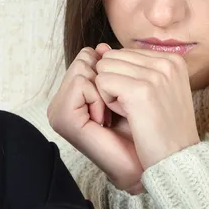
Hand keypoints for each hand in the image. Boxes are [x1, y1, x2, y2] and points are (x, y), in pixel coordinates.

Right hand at [47, 45, 144, 193]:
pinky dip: (102, 96)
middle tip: (118, 108)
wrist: (151, 162)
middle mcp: (60, 102)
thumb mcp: (129, 91)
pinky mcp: (62, 118)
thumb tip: (102, 45)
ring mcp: (58, 111)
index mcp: (72, 96)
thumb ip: (113, 69)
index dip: (114, 71)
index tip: (123, 99)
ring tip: (112, 115)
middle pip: (85, 58)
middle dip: (110, 77)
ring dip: (108, 88)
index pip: (88, 56)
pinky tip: (106, 120)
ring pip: (83, 67)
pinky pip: (83, 82)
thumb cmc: (145, 128)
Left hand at [95, 46, 199, 170]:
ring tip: (132, 111)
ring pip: (105, 68)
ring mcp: (155, 75)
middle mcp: (167, 61)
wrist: (178, 158)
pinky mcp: (140, 90)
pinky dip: (107, 101)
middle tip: (134, 107)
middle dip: (114, 82)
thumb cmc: (165, 129)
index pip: (126, 53)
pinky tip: (127, 116)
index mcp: (173, 59)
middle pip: (113, 57)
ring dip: (110, 92)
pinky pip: (102, 82)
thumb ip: (137, 68)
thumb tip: (102, 49)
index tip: (142, 101)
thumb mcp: (160, 89)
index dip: (124, 79)